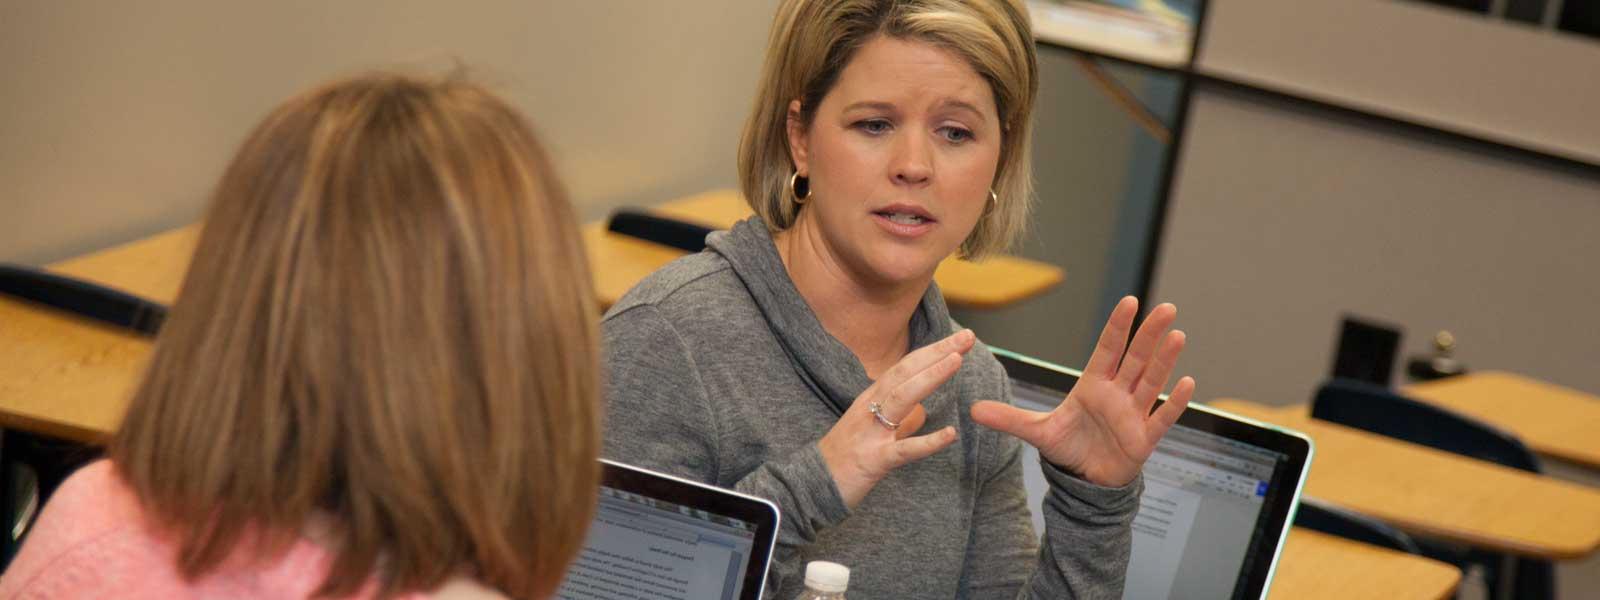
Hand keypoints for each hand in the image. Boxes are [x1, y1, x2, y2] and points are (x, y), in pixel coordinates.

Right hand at [818, 329, 973, 507]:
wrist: (809, 487)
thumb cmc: (841, 460)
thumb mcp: (870, 432)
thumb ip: (898, 422)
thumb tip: (923, 413)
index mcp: (870, 399)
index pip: (905, 367)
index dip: (933, 351)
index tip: (961, 339)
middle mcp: (869, 408)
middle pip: (905, 372)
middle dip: (936, 353)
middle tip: (967, 337)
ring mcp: (870, 433)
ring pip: (901, 399)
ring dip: (929, 378)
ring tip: (956, 361)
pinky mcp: (872, 460)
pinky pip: (903, 450)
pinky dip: (927, 441)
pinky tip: (950, 434)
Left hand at [972, 297, 1193, 487]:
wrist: (1085, 480)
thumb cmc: (1069, 448)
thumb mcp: (1037, 431)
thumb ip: (1009, 419)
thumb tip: (973, 411)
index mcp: (1093, 385)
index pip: (1107, 350)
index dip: (1118, 327)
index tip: (1129, 302)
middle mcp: (1117, 394)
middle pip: (1135, 359)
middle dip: (1149, 334)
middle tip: (1166, 308)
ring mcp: (1133, 414)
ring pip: (1151, 381)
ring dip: (1164, 360)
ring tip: (1177, 335)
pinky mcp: (1144, 438)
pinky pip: (1162, 417)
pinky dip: (1175, 402)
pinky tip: (1187, 383)